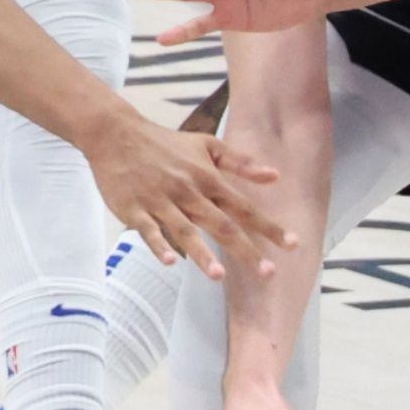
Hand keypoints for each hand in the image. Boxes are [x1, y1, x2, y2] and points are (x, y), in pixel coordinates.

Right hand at [80, 119, 290, 280]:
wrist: (117, 134)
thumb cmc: (164, 142)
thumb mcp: (206, 145)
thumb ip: (240, 163)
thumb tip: (275, 176)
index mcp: (206, 178)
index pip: (243, 207)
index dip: (268, 226)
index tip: (292, 244)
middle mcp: (187, 191)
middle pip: (220, 224)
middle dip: (245, 249)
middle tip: (268, 273)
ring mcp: (160, 200)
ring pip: (184, 229)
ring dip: (201, 253)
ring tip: (218, 276)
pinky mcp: (134, 209)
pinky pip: (147, 230)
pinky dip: (158, 244)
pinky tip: (169, 261)